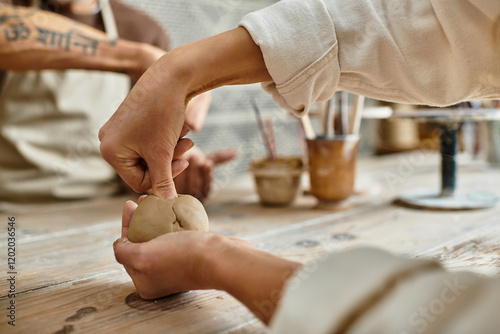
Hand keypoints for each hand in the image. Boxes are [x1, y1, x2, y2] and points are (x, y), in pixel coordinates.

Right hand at [100, 27, 270, 198]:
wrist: (171, 76)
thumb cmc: (163, 113)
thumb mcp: (163, 153)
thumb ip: (163, 182)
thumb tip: (166, 205)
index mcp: (109, 151)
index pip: (139, 182)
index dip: (164, 177)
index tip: (183, 163)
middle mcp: (109, 141)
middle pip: (144, 169)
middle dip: (169, 160)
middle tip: (187, 149)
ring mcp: (119, 131)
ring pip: (150, 155)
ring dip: (171, 149)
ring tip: (185, 136)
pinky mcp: (131, 122)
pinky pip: (150, 141)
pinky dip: (166, 138)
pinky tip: (179, 127)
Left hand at [114, 197, 253, 298]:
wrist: (221, 259)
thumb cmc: (182, 258)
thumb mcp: (143, 257)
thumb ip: (124, 252)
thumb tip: (118, 245)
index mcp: (144, 283)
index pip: (126, 250)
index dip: (126, 225)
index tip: (129, 205)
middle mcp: (158, 278)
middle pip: (141, 243)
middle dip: (139, 220)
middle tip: (142, 199)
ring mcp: (175, 268)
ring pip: (158, 238)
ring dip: (154, 218)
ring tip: (156, 200)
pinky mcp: (191, 258)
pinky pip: (175, 237)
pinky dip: (171, 223)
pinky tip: (172, 209)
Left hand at [174, 147, 236, 201]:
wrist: (170, 164)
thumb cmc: (189, 163)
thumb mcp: (203, 161)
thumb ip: (218, 158)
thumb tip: (235, 152)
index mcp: (202, 193)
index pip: (206, 186)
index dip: (207, 174)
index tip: (207, 162)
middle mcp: (190, 199)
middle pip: (194, 187)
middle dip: (194, 171)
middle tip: (194, 157)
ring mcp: (176, 200)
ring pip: (181, 186)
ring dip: (182, 171)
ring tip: (183, 155)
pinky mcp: (164, 196)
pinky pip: (168, 186)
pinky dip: (170, 173)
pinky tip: (170, 162)